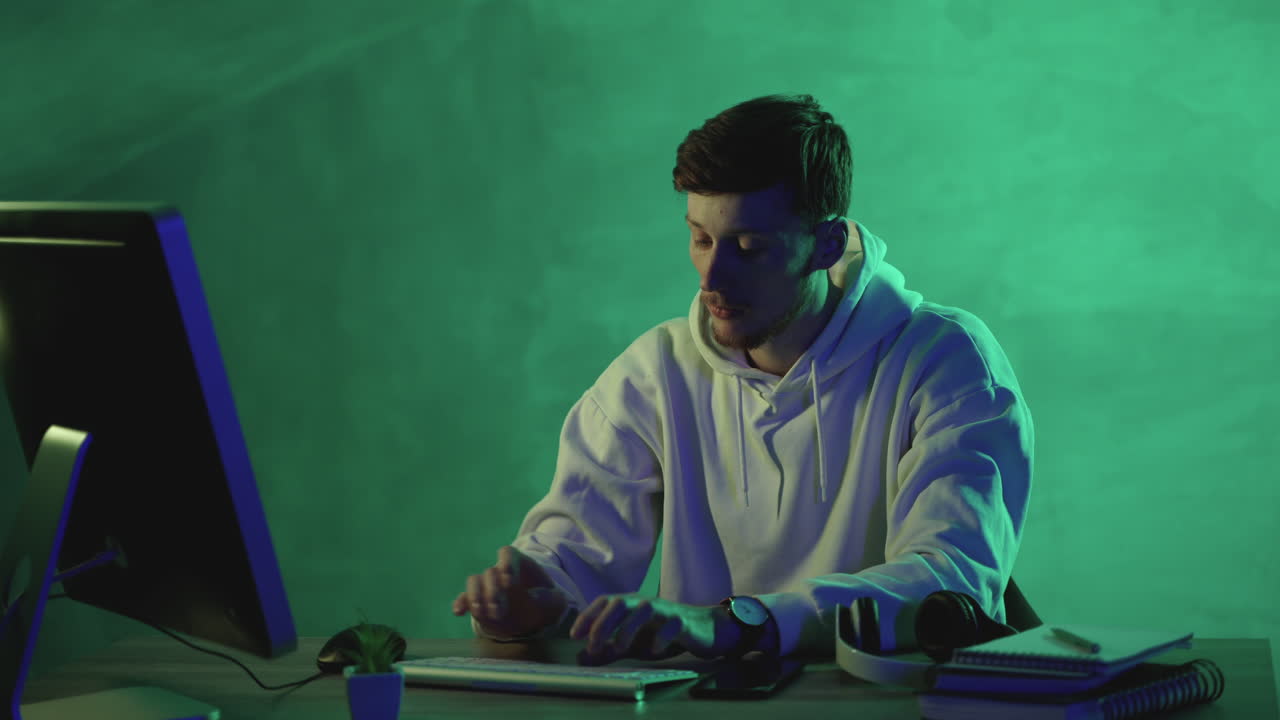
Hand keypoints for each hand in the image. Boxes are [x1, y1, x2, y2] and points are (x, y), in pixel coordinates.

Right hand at [452, 545, 568, 638]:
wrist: (536, 615)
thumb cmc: (547, 602)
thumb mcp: (557, 600)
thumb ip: (550, 598)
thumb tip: (533, 598)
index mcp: (519, 563)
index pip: (507, 553)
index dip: (506, 564)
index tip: (510, 582)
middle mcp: (500, 571)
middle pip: (490, 572)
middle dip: (492, 590)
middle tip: (498, 610)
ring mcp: (487, 586)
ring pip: (474, 581)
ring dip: (475, 596)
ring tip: (481, 611)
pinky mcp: (479, 601)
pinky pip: (465, 598)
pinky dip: (461, 603)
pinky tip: (459, 612)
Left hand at [569, 594, 739, 664]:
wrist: (701, 630)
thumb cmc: (662, 634)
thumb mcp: (631, 645)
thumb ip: (608, 650)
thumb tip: (581, 658)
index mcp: (631, 605)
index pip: (605, 601)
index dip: (588, 616)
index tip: (575, 635)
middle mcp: (645, 603)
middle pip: (620, 602)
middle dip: (603, 623)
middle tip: (594, 646)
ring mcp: (665, 610)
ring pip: (644, 608)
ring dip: (628, 628)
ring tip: (620, 648)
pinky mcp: (682, 622)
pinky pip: (671, 625)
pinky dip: (660, 637)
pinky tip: (654, 650)